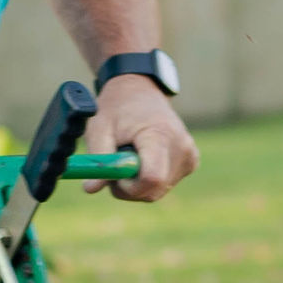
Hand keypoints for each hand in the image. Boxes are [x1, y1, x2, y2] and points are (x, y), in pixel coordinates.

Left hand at [91, 75, 197, 204]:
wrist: (140, 92)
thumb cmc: (117, 109)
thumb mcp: (99, 129)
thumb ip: (98, 160)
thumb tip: (91, 188)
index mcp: (159, 135)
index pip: (152, 178)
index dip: (129, 187)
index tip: (115, 175)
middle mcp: (181, 147)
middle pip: (153, 190)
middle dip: (129, 187)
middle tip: (116, 166)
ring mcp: (189, 155)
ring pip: (158, 191)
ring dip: (137, 184)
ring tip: (130, 156)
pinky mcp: (191, 161)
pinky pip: (165, 185)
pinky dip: (149, 179)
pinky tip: (144, 158)